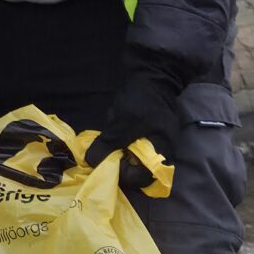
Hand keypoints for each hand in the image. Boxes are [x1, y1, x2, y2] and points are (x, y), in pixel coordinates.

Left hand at [83, 49, 184, 167]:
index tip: (106, 161)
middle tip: (103, 152)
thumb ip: (107, 144)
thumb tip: (90, 162)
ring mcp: (157, 145)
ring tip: (110, 138)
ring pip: (133, 160)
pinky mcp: (150, 136)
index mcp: (161, 153)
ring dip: (118, 152)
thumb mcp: (121, 123)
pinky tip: (116, 131)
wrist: (154, 75)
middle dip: (117, 163)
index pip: (140, 178)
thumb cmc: (141, 100)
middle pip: (136, 172)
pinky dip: (122, 144)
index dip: (121, 174)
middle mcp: (162, 154)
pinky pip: (134, 148)